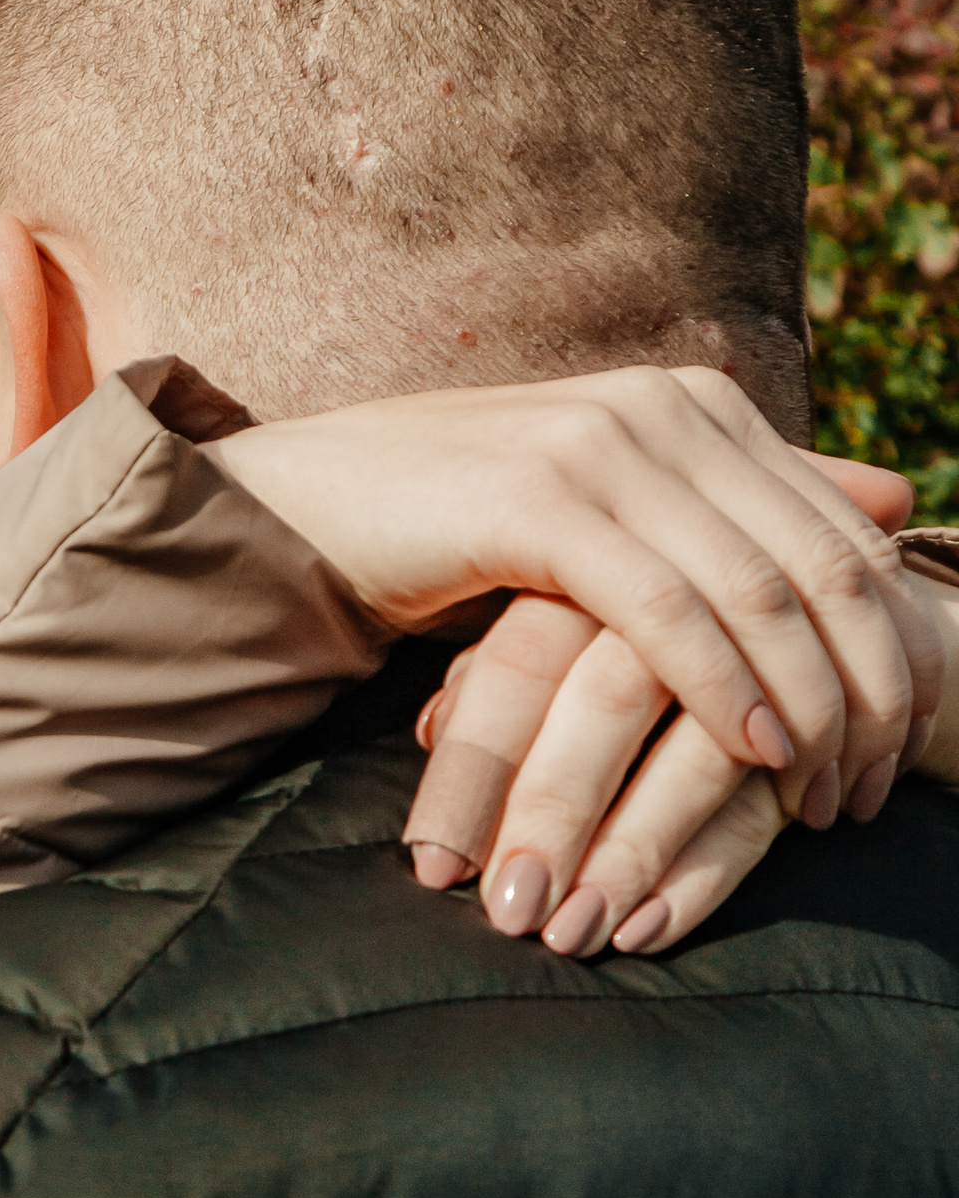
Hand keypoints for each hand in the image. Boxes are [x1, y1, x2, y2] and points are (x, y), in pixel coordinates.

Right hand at [218, 368, 940, 804]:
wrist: (299, 509)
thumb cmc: (452, 525)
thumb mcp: (617, 513)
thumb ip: (747, 504)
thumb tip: (897, 497)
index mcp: (697, 402)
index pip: (840, 531)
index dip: (891, 642)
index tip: (901, 746)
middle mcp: (665, 406)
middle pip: (820, 561)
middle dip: (869, 687)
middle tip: (876, 790)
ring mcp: (604, 444)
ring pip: (758, 589)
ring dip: (810, 706)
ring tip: (826, 795)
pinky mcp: (542, 500)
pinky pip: (666, 611)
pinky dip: (725, 688)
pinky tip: (755, 752)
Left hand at [408, 561, 958, 955]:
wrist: (804, 619)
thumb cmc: (638, 635)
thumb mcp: (561, 633)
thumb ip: (495, 670)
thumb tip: (424, 725)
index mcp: (596, 565)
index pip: (519, 665)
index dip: (472, 768)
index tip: (431, 863)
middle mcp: (679, 603)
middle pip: (607, 704)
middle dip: (551, 814)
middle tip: (506, 911)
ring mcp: (761, 667)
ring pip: (699, 758)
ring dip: (629, 856)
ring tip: (569, 936)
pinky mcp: (818, 732)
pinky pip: (764, 807)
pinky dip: (706, 873)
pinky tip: (646, 932)